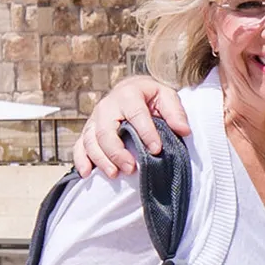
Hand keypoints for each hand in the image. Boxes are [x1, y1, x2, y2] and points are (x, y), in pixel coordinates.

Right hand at [72, 78, 189, 176]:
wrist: (130, 89)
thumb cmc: (150, 96)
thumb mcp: (166, 96)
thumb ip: (175, 112)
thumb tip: (184, 130)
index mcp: (128, 94)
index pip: (135, 114)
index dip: (146, 133)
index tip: (156, 149)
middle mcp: (107, 106)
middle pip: (105, 131)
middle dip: (117, 152)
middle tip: (131, 168)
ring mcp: (95, 118)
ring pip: (91, 140)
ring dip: (101, 159)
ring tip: (115, 174)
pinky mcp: (88, 130)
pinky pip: (80, 145)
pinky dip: (80, 160)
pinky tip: (87, 173)